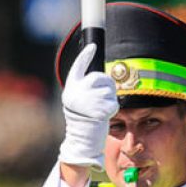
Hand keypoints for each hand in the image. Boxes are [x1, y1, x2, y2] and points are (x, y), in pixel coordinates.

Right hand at [58, 44, 118, 170]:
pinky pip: (114, 103)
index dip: (86, 55)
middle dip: (107, 86)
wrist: (81, 140)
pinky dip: (113, 109)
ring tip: (100, 111)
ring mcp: (88, 100)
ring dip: (110, 100)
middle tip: (101, 99)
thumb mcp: (79, 101)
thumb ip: (86, 88)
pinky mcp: (98, 110)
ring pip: (110, 90)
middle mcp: (77, 92)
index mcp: (71, 88)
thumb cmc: (83, 120)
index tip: (93, 46)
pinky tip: (104, 117)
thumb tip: (100, 77)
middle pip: (101, 77)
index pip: (78, 66)